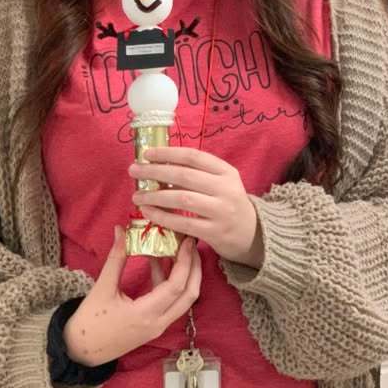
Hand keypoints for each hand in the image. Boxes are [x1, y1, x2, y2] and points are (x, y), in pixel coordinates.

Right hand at [63, 227, 201, 366]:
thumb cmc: (89, 321)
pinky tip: (158, 264)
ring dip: (184, 275)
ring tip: (177, 249)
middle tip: (190, 244)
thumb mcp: (102, 288)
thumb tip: (121, 230)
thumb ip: (116, 258)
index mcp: (145, 314)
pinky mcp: (154, 325)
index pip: (176, 287)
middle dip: (194, 268)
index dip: (185, 262)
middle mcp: (158, 323)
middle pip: (189, 295)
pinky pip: (170, 303)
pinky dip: (170, 283)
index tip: (187, 241)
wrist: (81, 351)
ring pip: (183, 300)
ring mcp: (158, 326)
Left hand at [128, 147, 263, 267]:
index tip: (147, 154)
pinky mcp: (215, 232)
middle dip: (154, 172)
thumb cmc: (228, 203)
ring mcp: (221, 211)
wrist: (253, 234)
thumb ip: (197, 173)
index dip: (167, 153)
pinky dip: (162, 217)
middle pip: (184, 176)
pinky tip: (148, 212)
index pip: (193, 156)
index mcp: (226, 171)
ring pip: (181, 199)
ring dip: (155, 196)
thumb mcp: (221, 182)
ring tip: (137, 196)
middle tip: (134, 171)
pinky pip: (183, 223)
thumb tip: (158, 165)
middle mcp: (225, 189)